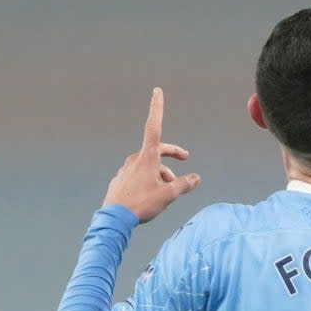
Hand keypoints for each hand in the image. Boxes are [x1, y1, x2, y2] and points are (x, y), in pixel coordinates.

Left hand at [103, 88, 200, 222]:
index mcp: (147, 158)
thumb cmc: (141, 204)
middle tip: (185, 159)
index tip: (157, 91)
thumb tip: (196, 178)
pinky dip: (150, 180)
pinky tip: (151, 195)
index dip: (157, 108)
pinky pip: (139, 175)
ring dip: (162, 173)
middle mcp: (135, 159)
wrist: (114, 218)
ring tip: (168, 190)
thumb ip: (184, 184)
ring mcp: (126, 169)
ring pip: (149, 165)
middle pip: (157, 150)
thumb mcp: (169, 195)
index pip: (154, 126)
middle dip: (172, 154)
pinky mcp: (121, 179)